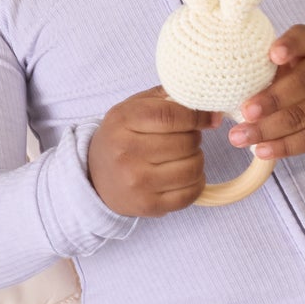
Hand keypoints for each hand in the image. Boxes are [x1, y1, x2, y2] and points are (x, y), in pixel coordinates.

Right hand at [87, 85, 226, 215]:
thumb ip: (165, 99)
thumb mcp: (132, 108)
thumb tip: (208, 108)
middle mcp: (127, 153)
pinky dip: (196, 183)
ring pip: (193, 168)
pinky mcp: (148, 204)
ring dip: (197, 160)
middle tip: (186, 138)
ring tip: (185, 156)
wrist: (95, 177)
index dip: (197, 116)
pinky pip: (190, 194)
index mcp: (123, 122)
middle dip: (195, 138)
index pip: (170, 115)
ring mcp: (137, 182)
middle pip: (186, 142)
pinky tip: (186, 176)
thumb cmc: (121, 138)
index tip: (209, 118)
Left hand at [227, 24, 304, 160]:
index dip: (289, 46)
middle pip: (300, 85)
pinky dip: (283, 146)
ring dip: (267, 130)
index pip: (304, 39)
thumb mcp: (299, 55)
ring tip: (240, 137)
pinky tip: (262, 150)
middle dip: (269, 101)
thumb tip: (231, 87)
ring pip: (302, 117)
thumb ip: (272, 64)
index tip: (273, 55)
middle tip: (244, 113)